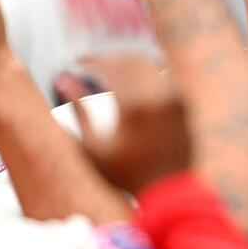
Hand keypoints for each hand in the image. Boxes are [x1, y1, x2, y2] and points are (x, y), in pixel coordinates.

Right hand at [57, 55, 189, 194]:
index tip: (76, 62)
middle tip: (90, 62)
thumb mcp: (93, 149)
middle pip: (129, 60)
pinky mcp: (184, 104)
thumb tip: (63, 80)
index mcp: (134, 106)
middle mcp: (158, 97)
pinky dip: (145, 72)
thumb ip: (78, 111)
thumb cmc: (126, 174)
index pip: (110, 67)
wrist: (168, 191)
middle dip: (108, 57)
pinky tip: (130, 78)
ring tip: (107, 68)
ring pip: (148, 65)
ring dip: (126, 62)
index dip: (90, 61)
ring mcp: (175, 99)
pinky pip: (163, 76)